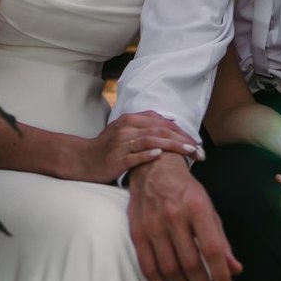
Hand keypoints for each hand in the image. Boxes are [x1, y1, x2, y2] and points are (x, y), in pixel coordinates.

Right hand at [79, 112, 202, 183]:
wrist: (82, 159)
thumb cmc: (107, 146)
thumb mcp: (125, 129)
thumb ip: (145, 124)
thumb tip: (170, 122)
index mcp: (130, 119)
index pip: (161, 122)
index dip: (180, 131)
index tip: (196, 141)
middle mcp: (126, 129)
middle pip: (159, 130)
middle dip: (182, 139)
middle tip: (199, 150)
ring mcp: (120, 144)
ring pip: (150, 141)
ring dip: (172, 146)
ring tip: (189, 152)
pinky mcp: (115, 160)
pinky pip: (133, 156)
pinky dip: (147, 154)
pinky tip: (160, 155)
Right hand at [126, 154, 241, 280]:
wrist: (154, 169)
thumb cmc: (186, 192)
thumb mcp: (209, 209)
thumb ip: (221, 240)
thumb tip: (235, 269)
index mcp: (196, 207)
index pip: (212, 248)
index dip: (220, 272)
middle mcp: (174, 215)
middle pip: (190, 263)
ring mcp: (153, 224)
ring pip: (169, 269)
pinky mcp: (137, 232)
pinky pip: (148, 267)